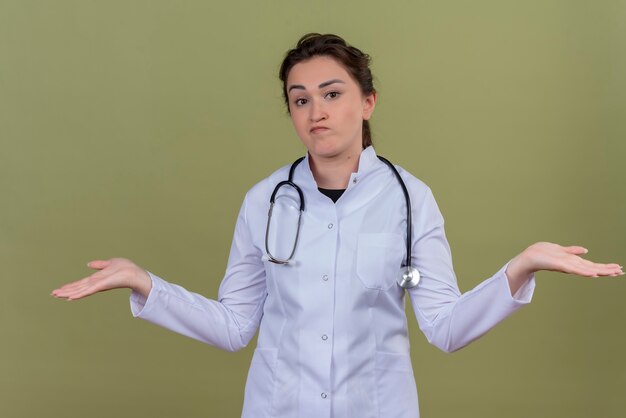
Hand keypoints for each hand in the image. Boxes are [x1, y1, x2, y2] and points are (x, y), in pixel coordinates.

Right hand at [51, 258, 151, 300]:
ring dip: (68, 293)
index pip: (81, 283)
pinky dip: (79, 294)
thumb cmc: (125, 268)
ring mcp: (98, 286)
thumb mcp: (110, 263)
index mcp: (96, 279)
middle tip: (53, 294)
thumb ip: (99, 264)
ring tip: (56, 295)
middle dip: (65, 290)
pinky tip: (70, 298)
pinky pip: (88, 291)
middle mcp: (95, 283)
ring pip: (80, 290)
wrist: (135, 273)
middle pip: (77, 287)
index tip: (60, 288)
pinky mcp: (101, 286)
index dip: (70, 286)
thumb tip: (88, 264)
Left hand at [506, 242, 623, 294]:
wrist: (529, 257)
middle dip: (607, 270)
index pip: (592, 265)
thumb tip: (585, 250)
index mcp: (573, 262)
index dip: (604, 267)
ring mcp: (567, 266)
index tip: (618, 268)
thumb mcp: (560, 249)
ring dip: (600, 271)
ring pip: (587, 269)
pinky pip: (574, 269)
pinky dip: (584, 272)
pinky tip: (593, 274)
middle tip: (621, 272)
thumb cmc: (543, 253)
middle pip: (592, 268)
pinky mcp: (560, 265)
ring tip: (613, 272)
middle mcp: (572, 265)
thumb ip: (573, 250)